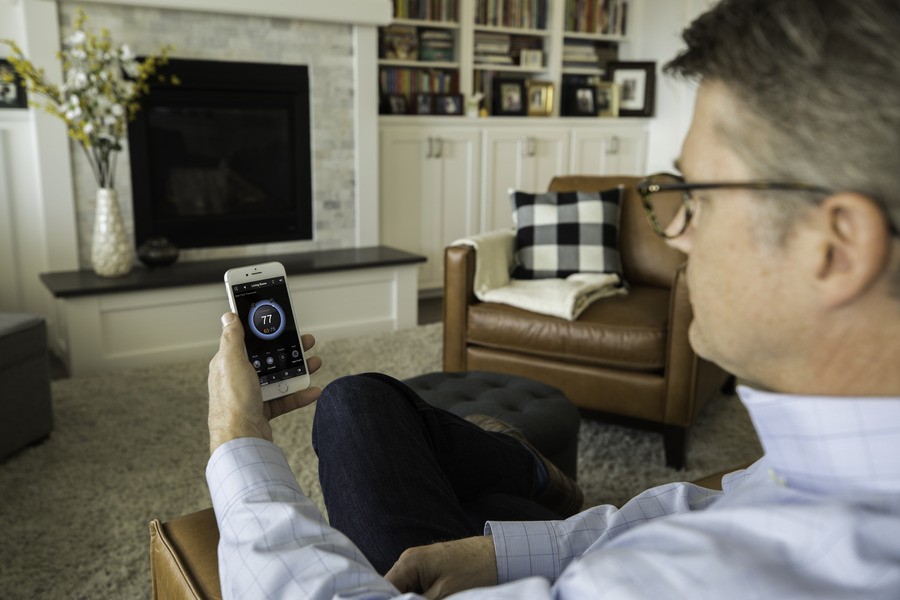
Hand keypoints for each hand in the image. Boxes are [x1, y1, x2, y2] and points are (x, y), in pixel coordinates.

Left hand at [208, 312, 321, 453]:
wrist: (241, 441)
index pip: (248, 341)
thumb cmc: (233, 403)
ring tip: (315, 363)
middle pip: (267, 358)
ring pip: (279, 377)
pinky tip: (313, 390)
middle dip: (288, 350)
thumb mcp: (232, 363)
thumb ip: (232, 338)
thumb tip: (229, 316)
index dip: (265, 331)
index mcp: (229, 364)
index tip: (281, 323)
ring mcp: (251, 396)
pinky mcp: (263, 411)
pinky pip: (285, 399)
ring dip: (298, 370)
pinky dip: (300, 394)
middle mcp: (239, 379)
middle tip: (305, 341)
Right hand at [385, 536, 496, 598]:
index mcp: (409, 562)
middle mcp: (409, 560)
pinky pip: (415, 587)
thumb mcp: (444, 595)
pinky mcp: (429, 570)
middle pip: (391, 589)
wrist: (499, 555)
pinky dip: (418, 597)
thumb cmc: (474, 570)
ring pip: (403, 590)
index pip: (383, 588)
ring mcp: (419, 564)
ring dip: (409, 599)